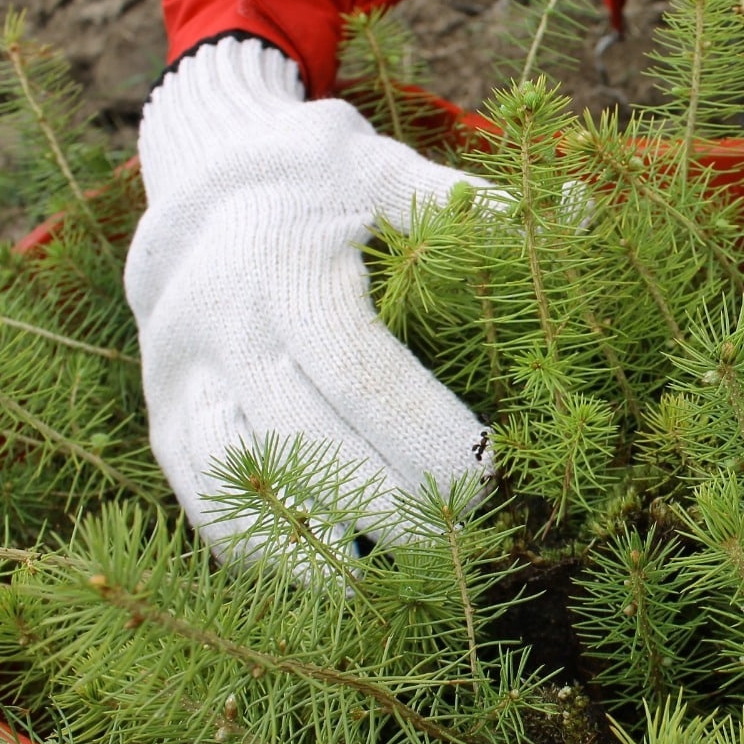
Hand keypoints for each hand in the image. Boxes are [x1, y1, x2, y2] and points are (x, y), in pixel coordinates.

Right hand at [126, 37, 490, 565]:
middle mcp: (217, 324)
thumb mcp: (379, 166)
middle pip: (301, 437)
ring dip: (312, 539)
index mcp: (281, 262)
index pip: (356, 368)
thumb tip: (580, 216)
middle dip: (382, 499)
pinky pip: (204, 495)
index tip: (486, 477)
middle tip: (455, 538)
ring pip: (236, 481)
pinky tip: (329, 572)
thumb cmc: (312, 176)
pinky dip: (262, 545)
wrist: (193, 175)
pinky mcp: (163, 412)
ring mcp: (177, 376)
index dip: (421, 431)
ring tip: (388, 577)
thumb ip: (463, 201)